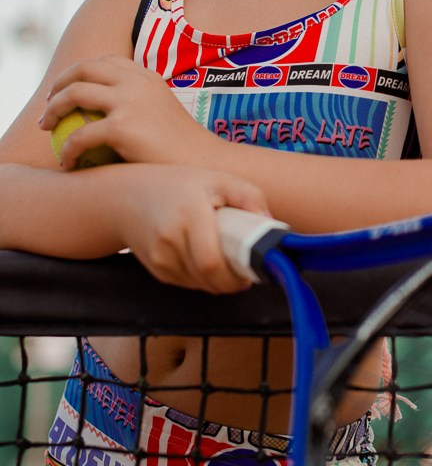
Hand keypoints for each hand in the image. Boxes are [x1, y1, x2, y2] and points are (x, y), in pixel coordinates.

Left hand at [39, 55, 211, 168]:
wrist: (205, 166)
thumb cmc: (184, 151)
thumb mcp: (163, 116)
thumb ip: (140, 107)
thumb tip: (112, 114)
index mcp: (147, 77)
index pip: (106, 61)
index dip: (81, 70)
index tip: (68, 88)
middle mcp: (137, 82)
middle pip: (85, 69)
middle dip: (60, 83)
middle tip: (49, 104)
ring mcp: (130, 102)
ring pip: (75, 94)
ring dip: (54, 109)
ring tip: (47, 128)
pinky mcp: (123, 127)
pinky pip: (80, 135)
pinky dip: (67, 149)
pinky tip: (66, 162)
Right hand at [113, 164, 270, 292]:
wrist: (128, 196)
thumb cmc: (179, 185)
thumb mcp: (217, 179)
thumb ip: (248, 197)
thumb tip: (270, 226)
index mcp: (189, 214)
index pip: (211, 263)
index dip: (234, 276)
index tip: (251, 272)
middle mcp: (170, 239)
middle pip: (208, 279)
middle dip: (231, 282)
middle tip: (244, 272)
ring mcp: (160, 257)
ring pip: (200, 285)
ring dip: (218, 281)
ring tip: (227, 262)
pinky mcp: (156, 270)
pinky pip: (188, 283)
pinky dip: (202, 279)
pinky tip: (206, 260)